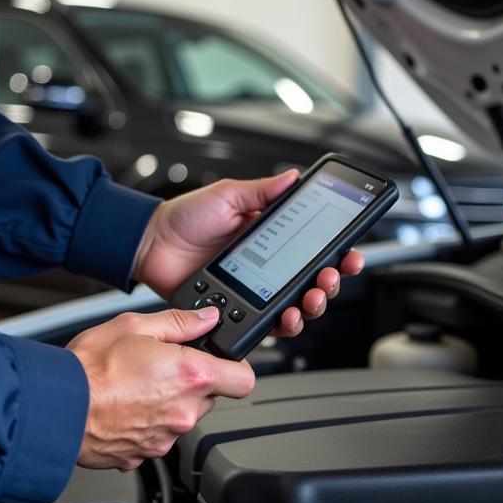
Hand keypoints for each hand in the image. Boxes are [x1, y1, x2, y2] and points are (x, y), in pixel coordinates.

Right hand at [67, 306, 253, 469]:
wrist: (56, 407)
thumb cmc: (89, 368)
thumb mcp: (135, 325)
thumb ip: (179, 322)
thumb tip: (205, 318)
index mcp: (190, 375)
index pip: (243, 379)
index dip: (235, 367)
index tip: (222, 360)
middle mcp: (184, 412)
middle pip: (209, 397)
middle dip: (192, 381)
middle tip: (161, 366)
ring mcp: (165, 438)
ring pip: (181, 416)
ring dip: (168, 402)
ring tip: (134, 386)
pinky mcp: (144, 455)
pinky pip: (156, 435)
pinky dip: (145, 423)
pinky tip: (123, 407)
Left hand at [132, 171, 364, 335]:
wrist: (151, 244)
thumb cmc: (184, 218)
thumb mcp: (227, 196)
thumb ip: (261, 191)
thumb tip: (293, 177)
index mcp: (271, 236)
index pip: (315, 247)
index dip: (338, 253)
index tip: (350, 254)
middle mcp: (268, 265)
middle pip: (313, 281)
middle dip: (331, 282)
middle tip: (330, 277)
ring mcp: (255, 290)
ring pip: (297, 306)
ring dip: (313, 305)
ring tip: (311, 298)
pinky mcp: (238, 309)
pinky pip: (268, 324)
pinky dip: (283, 324)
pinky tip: (287, 317)